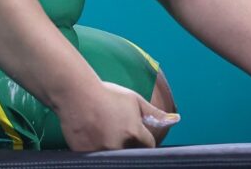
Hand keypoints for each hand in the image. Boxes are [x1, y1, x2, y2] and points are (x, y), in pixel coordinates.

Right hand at [57, 81, 180, 150]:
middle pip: (131, 152)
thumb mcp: (133, 99)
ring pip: (114, 156)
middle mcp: (120, 145)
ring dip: (112, 147)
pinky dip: (96, 149)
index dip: (142, 138)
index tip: (135, 133)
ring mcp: (103, 151)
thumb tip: (175, 120)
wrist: (75, 92)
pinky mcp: (86, 154)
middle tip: (117, 131)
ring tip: (104, 131)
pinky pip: (97, 157)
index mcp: (134, 132)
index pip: (148, 145)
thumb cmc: (105, 93)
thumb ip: (154, 113)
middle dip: (128, 144)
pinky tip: (92, 135)